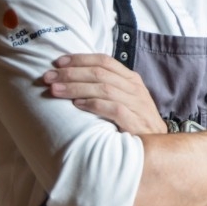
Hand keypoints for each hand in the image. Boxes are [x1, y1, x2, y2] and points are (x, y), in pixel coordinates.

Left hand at [43, 53, 167, 134]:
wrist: (158, 146)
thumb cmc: (135, 122)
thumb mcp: (125, 99)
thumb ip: (107, 87)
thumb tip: (75, 78)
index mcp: (131, 79)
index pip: (104, 61)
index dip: (80, 59)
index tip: (58, 62)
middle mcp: (135, 88)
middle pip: (100, 73)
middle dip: (71, 73)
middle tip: (49, 77)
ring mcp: (136, 104)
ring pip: (104, 88)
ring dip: (76, 87)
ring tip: (55, 90)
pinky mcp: (135, 122)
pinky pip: (113, 108)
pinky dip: (93, 104)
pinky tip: (76, 105)